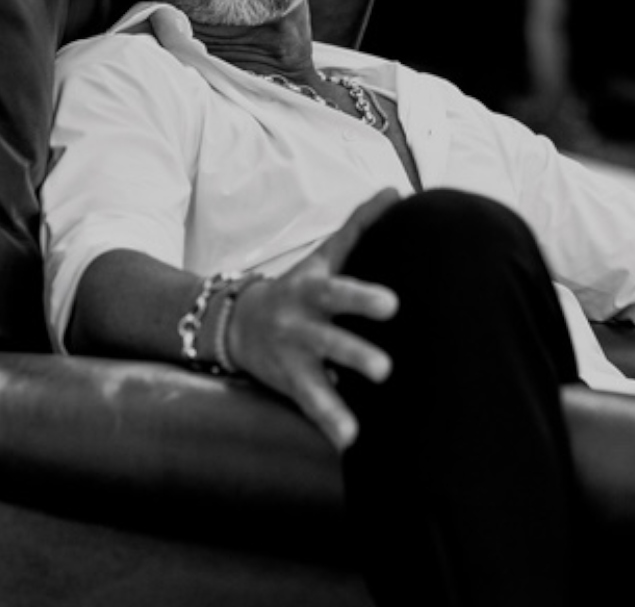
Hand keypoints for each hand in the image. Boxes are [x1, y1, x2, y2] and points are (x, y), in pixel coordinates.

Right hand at [227, 188, 400, 450]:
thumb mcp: (323, 256)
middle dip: (353, 354)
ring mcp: (293, 359)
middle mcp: (300, 326)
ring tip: (356, 429)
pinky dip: (328, 426)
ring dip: (335, 404)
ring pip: (314, 382)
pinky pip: (309, 408)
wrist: (238, 321)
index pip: (338, 292)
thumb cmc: (298, 287)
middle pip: (327, 340)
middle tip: (386, 369)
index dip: (362, 298)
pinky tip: (349, 443)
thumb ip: (359, 225)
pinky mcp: (291, 386)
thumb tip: (395, 190)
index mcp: (312, 291)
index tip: (393, 304)